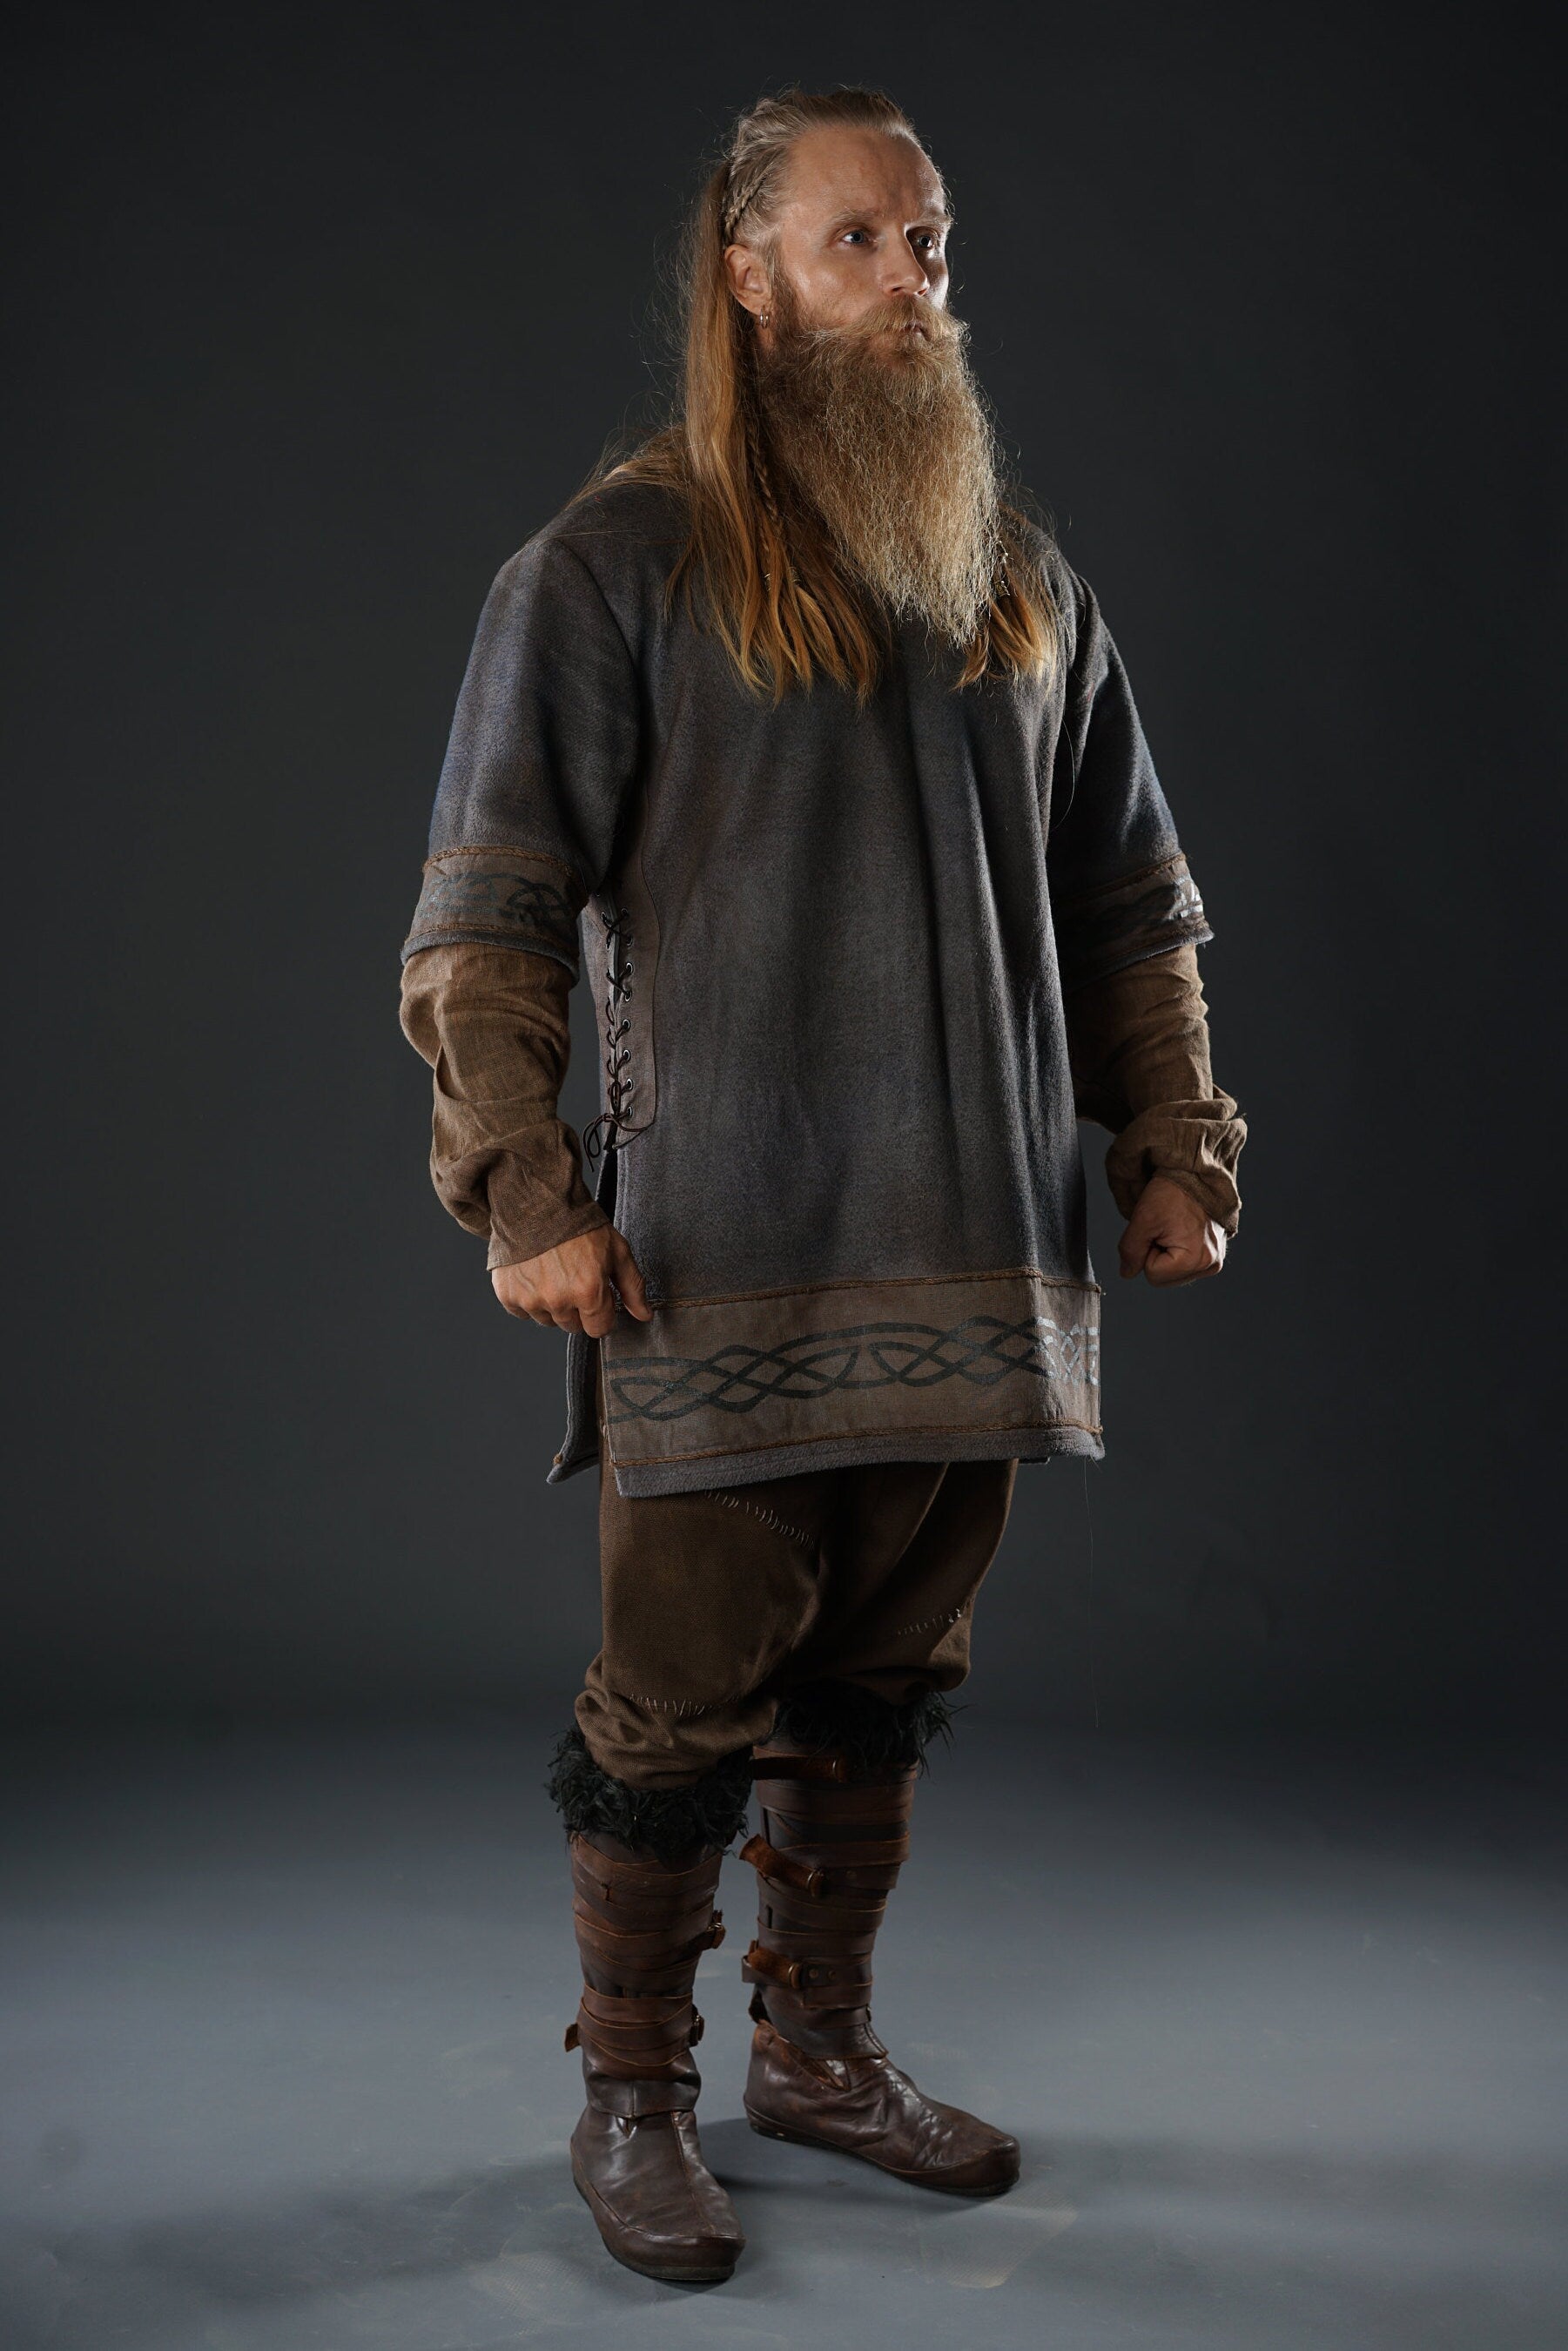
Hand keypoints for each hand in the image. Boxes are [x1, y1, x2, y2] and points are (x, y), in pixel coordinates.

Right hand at [491, 1223, 652, 1334]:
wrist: (537, 1203)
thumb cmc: (579, 1224)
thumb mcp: (617, 1250)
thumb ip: (632, 1287)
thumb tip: (644, 1315)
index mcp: (588, 1292)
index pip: (599, 1329)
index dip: (602, 1312)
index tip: (597, 1294)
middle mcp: (558, 1301)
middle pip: (573, 1326)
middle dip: (578, 1308)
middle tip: (574, 1277)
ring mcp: (530, 1299)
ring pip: (548, 1320)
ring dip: (553, 1305)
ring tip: (554, 1274)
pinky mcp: (508, 1294)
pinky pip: (522, 1312)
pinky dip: (529, 1297)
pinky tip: (535, 1275)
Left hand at [1118, 1174, 1227, 1287]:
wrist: (1197, 1174)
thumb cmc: (1172, 1192)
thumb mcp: (1143, 1219)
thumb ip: (1130, 1250)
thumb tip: (1126, 1273)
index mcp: (1195, 1260)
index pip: (1152, 1275)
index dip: (1147, 1251)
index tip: (1158, 1229)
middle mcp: (1210, 1265)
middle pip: (1164, 1279)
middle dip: (1157, 1255)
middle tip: (1165, 1228)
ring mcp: (1215, 1261)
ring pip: (1173, 1274)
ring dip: (1167, 1253)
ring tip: (1174, 1227)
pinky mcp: (1215, 1254)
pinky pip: (1185, 1265)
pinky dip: (1178, 1251)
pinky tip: (1183, 1231)